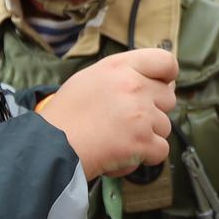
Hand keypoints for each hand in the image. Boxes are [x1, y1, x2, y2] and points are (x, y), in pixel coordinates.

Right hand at [34, 48, 178, 179]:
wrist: (50, 145)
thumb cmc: (67, 115)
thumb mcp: (90, 79)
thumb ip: (124, 75)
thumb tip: (161, 82)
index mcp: (120, 67)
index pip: (165, 61)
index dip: (167, 76)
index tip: (160, 87)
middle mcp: (134, 86)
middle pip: (168, 98)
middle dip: (153, 111)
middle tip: (126, 121)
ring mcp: (140, 114)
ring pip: (164, 127)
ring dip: (147, 136)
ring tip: (118, 139)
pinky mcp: (142, 141)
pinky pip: (161, 150)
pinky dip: (145, 157)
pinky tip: (122, 154)